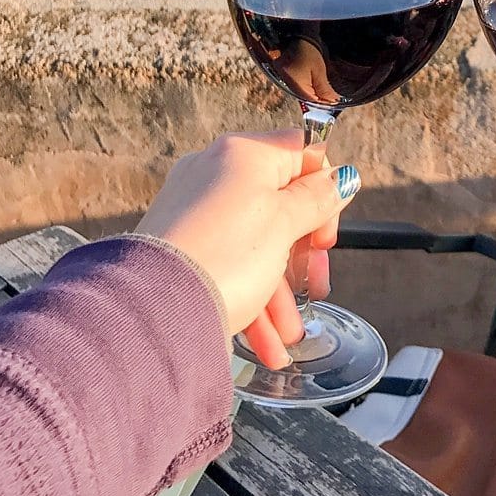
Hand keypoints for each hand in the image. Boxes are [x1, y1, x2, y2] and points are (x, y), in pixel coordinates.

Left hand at [137, 130, 360, 368]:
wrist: (153, 310)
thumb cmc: (225, 258)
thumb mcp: (286, 225)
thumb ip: (318, 199)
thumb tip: (342, 177)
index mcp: (244, 154)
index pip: (301, 153)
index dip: (323, 191)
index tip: (325, 234)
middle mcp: (216, 174)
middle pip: (279, 204)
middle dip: (302, 256)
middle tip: (316, 286)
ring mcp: (194, 211)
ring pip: (254, 243)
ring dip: (279, 291)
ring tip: (289, 335)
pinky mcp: (179, 246)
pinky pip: (227, 264)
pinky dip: (250, 298)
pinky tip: (267, 343)